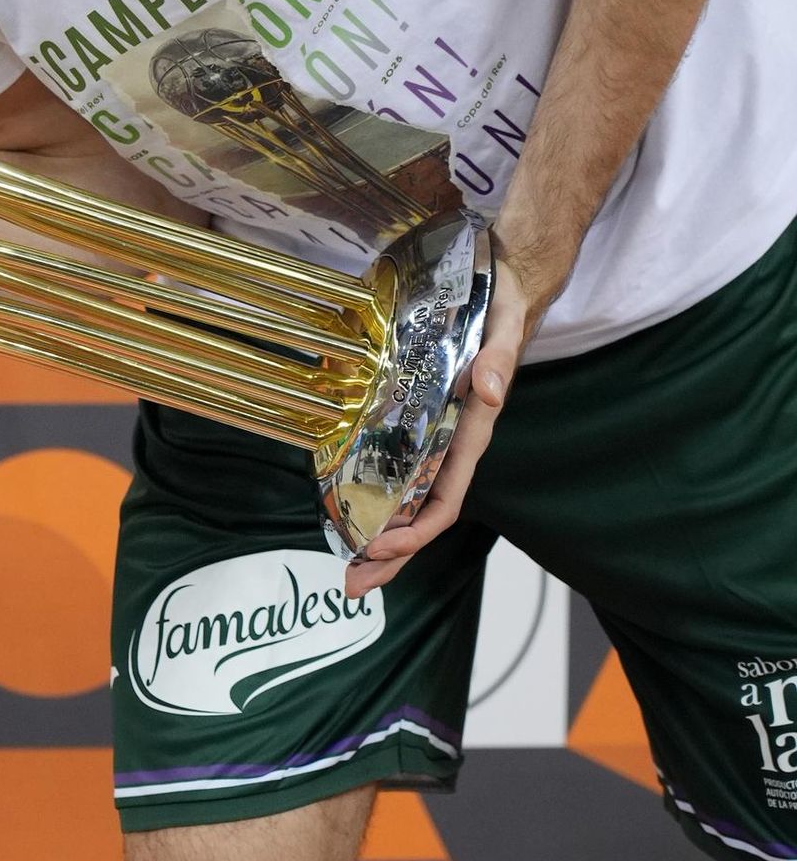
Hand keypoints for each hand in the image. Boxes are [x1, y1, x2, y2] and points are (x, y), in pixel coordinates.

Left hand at [342, 249, 532, 600]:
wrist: (512, 275)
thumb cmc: (506, 303)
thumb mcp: (502, 325)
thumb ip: (496, 360)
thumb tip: (487, 392)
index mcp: (471, 430)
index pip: (446, 500)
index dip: (416, 533)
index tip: (382, 551)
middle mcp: (455, 439)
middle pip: (424, 515)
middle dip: (392, 554)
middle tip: (352, 585)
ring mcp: (440, 431)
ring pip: (413, 498)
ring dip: (382, 534)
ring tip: (347, 562)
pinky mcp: (426, 414)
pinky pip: (404, 465)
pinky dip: (380, 493)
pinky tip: (355, 505)